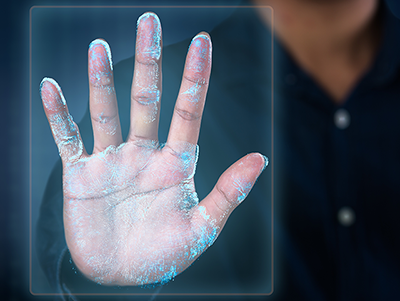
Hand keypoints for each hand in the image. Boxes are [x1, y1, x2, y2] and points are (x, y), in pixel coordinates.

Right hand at [40, 12, 266, 285]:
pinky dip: (59, 116)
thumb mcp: (203, 228)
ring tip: (99, 46)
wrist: (124, 277)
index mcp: (176, 164)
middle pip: (147, 99)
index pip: (188, 111)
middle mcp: (144, 154)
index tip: (204, 42)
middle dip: (149, 61)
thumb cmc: (165, 255)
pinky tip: (51, 88)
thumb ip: (229, 193)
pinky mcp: (82, 176)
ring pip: (108, 112)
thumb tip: (261, 158)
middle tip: (149, 21)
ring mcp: (112, 162)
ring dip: (102, 80)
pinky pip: (68, 140)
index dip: (195, 77)